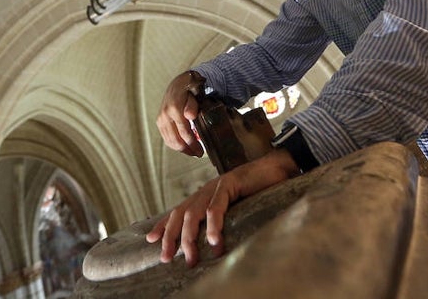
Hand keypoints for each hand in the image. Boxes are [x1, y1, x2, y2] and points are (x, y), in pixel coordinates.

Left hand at [145, 148, 297, 265]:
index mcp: (205, 195)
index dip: (163, 225)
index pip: (178, 211)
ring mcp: (216, 186)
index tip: (151, 240)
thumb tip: (215, 242)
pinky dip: (212, 225)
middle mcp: (206, 190)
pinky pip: (216, 207)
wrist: (277, 168)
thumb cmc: (258, 190)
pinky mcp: (229, 184)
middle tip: (166, 258)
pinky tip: (213, 241)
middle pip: (180, 214)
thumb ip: (222, 218)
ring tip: (191, 259)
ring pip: (194, 214)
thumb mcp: (235, 208)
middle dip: (170, 237)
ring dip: (190, 238)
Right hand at [156, 70, 205, 156]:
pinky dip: (174, 144)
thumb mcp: (195, 92)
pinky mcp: (159, 122)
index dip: (193, 143)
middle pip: (176, 139)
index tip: (201, 150)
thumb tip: (190, 115)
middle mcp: (165, 115)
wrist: (179, 83)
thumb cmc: (189, 89)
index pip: (184, 132)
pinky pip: (166, 137)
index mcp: (174, 109)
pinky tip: (183, 147)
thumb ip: (192, 105)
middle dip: (187, 149)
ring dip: (181, 149)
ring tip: (192, 152)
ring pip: (170, 140)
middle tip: (197, 154)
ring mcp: (161, 119)